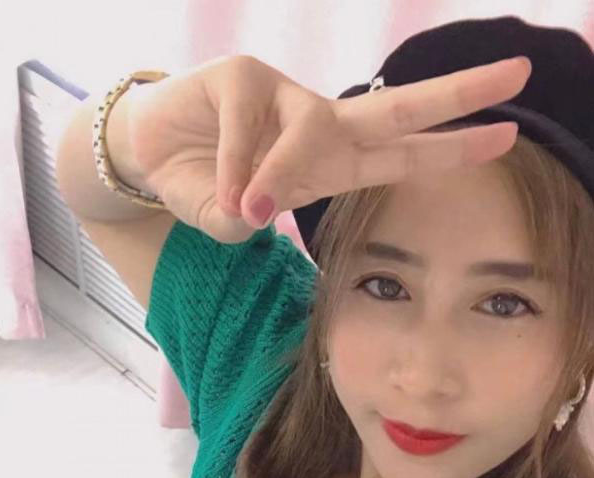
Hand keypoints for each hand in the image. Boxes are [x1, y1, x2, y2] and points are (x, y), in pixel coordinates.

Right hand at [127, 54, 530, 243]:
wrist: (147, 159)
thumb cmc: (202, 189)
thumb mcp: (235, 219)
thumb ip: (255, 214)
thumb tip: (260, 200)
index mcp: (331, 163)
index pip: (401, 153)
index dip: (450, 147)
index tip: (506, 134)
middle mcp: (319, 125)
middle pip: (397, 107)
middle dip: (455, 94)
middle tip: (517, 72)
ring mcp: (284, 95)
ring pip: (312, 129)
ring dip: (281, 173)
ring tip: (241, 206)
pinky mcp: (242, 76)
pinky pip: (248, 127)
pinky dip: (232, 166)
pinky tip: (219, 188)